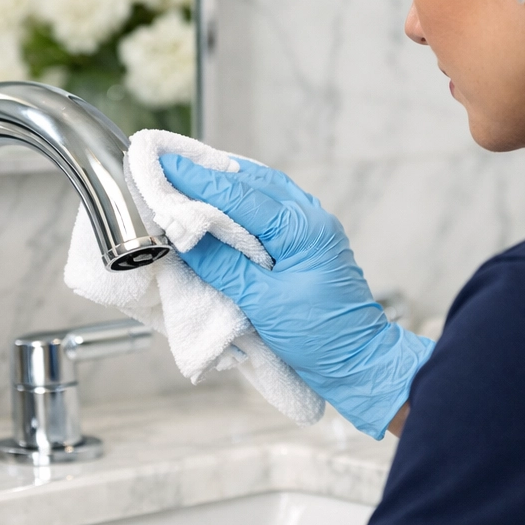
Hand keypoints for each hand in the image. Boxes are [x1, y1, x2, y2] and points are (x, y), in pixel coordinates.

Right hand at [159, 155, 433, 437]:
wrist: (359, 361)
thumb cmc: (319, 337)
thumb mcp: (263, 304)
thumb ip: (223, 266)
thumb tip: (185, 233)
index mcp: (303, 229)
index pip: (240, 195)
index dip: (198, 180)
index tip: (165, 165)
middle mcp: (311, 218)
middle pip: (253, 181)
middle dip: (210, 172)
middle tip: (170, 164)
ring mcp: (314, 226)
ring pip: (265, 189)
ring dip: (227, 182)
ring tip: (190, 174)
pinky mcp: (310, 241)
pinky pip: (273, 207)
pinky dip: (245, 198)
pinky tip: (225, 200)